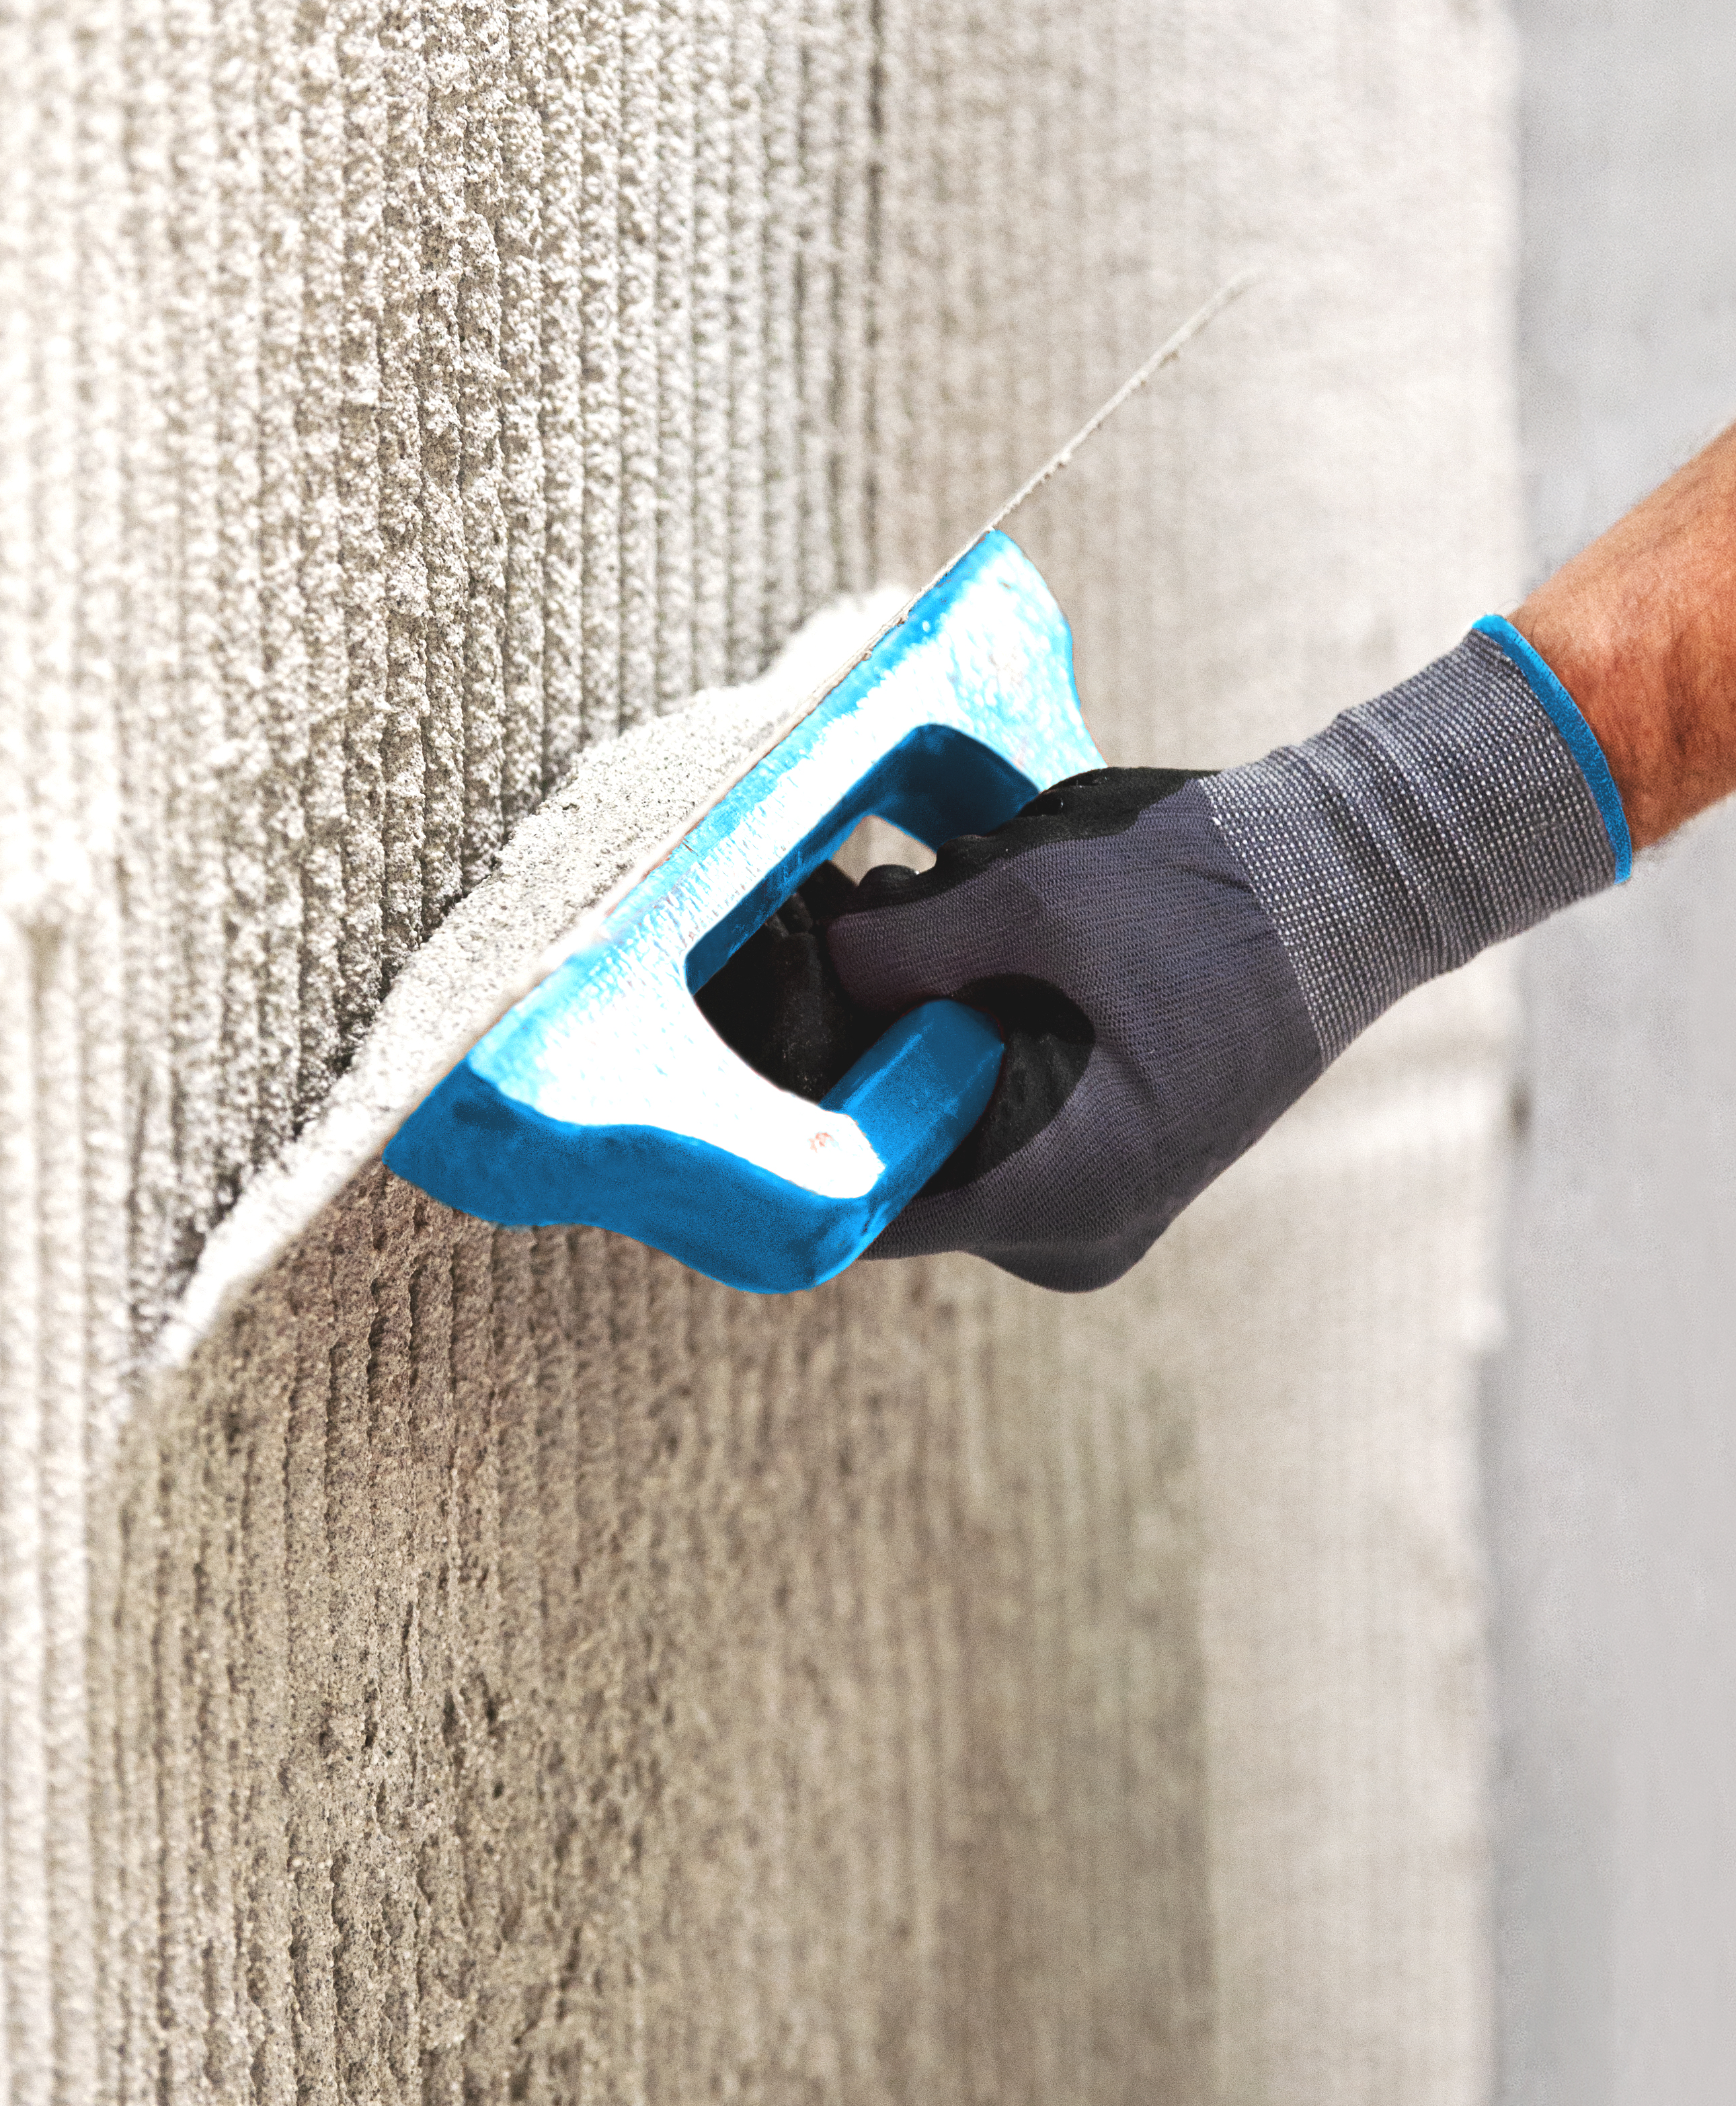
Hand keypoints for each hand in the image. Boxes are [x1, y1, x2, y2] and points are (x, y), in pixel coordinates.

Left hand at [825, 619, 1626, 1290]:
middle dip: (857, 1042)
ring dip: (905, 1020)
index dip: (795, 1118)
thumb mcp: (1039, 898)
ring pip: (934, 1121)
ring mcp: (1087, 1198)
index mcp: (1061, 1198)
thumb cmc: (1213, 894)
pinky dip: (954, 1025)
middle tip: (840, 924)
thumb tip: (820, 957)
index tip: (754, 1028)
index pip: (868, 1201)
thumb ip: (907, 945)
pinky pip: (983, 1105)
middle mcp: (1069, 1229)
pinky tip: (950, 926)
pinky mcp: (1098, 1150)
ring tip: (907, 904)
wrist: (1351, 876)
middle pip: (897, 1156)